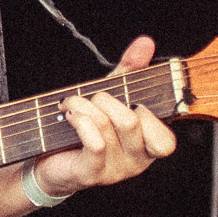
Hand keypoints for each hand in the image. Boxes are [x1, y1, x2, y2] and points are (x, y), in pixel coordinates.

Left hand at [32, 35, 178, 198]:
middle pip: (132, 121)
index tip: (128, 100)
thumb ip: (130, 70)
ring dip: (84, 105)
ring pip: (109, 126)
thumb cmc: (86, 128)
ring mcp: (116, 170)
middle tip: (92, 98)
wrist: (51, 161)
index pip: (166, 138)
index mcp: (149, 144)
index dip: (148, 113)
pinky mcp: (92, 173)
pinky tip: (69, 115)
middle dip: (106, 100)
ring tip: (71, 103)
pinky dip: (79, 120)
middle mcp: (137, 161)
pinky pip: (95, 142)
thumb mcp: (111, 95)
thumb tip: (146, 43)